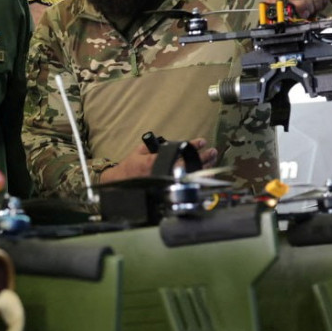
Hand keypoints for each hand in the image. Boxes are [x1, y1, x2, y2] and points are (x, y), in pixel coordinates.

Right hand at [98, 138, 217, 182]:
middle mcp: (161, 172)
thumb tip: (167, 142)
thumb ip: (153, 146)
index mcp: (154, 161)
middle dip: (202, 158)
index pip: (177, 152)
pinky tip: (205, 174)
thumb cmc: (130, 168)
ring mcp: (165, 182)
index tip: (201, 141)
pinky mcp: (167, 189)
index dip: (191, 146)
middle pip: (187, 164)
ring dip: (203, 168)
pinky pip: (185, 184)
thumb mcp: (138, 152)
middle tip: (212, 151)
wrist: (120, 184)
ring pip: (189, 175)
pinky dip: (196, 179)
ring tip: (212, 160)